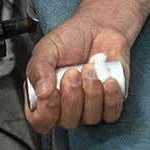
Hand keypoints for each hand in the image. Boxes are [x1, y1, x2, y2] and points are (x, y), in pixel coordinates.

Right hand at [24, 15, 129, 133]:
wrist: (99, 27)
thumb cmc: (71, 38)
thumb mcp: (47, 48)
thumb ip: (38, 68)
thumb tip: (42, 92)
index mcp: (45, 95)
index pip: (41, 121)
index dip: (47, 112)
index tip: (52, 91)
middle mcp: (66, 104)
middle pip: (67, 121)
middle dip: (71, 96)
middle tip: (73, 72)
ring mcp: (89, 106)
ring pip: (90, 117)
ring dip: (91, 92)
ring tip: (90, 68)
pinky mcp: (110, 102)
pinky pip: (111, 113)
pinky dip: (111, 97)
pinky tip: (108, 79)